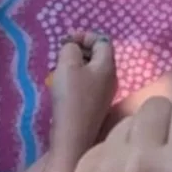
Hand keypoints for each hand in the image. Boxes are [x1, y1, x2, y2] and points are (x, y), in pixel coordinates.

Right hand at [48, 31, 117, 166]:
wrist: (73, 134)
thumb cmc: (71, 96)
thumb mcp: (67, 65)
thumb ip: (71, 48)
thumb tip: (73, 47)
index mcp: (108, 65)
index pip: (102, 41)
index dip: (85, 36)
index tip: (66, 41)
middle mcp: (111, 77)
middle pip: (99, 55)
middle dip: (80, 50)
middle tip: (62, 54)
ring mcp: (106, 93)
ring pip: (92, 70)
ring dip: (76, 65)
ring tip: (60, 69)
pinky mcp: (96, 105)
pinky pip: (89, 83)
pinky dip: (77, 78)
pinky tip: (64, 85)